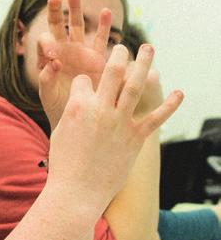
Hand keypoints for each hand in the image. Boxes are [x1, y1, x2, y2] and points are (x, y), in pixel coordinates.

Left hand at [38, 0, 111, 128]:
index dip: (48, 43)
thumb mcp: (48, 95)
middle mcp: (63, 51)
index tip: (53, 55)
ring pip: (78, 26)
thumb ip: (46, 79)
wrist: (78, 119)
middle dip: (57, 12)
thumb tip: (52, 63)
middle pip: (59, 26)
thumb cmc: (58, 109)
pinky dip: (103, 26)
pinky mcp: (97, 58)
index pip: (45, 41)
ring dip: (76, 9)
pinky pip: (100, 39)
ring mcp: (80, 52)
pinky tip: (105, 12)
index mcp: (48, 59)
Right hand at [47, 44, 182, 217]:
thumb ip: (73, 112)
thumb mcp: (60, 131)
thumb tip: (81, 100)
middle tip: (123, 47)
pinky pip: (155, 118)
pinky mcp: (134, 138)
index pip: (85, 80)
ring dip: (144, 64)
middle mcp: (99, 110)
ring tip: (149, 48)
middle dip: (118, 55)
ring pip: (135, 86)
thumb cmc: (65, 164)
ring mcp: (119, 123)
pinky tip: (179, 93)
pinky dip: (169, 105)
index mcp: (77, 106)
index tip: (87, 86)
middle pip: (112, 72)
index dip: (85, 81)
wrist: (76, 192)